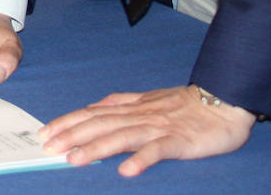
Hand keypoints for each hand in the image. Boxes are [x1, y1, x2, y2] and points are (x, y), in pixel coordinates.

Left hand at [40, 85, 255, 176]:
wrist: (224, 101)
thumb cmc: (186, 104)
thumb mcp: (149, 99)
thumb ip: (122, 103)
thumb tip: (96, 106)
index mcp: (132, 107)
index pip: (92, 113)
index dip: (68, 122)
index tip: (46, 131)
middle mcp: (140, 115)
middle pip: (100, 124)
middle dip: (72, 135)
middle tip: (48, 147)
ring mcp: (159, 128)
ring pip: (121, 137)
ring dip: (96, 148)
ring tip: (75, 159)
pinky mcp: (179, 141)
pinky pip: (158, 151)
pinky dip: (141, 159)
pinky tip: (127, 171)